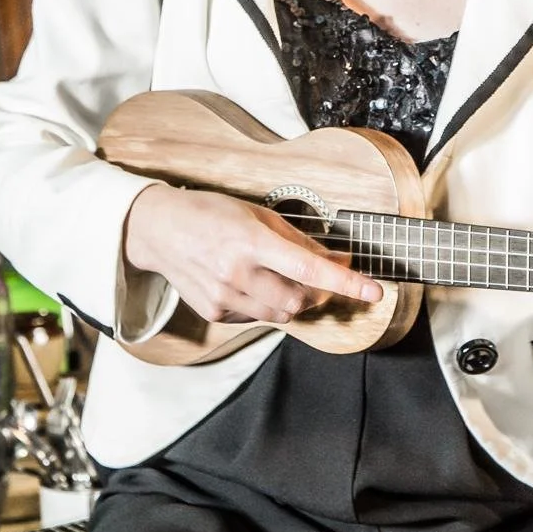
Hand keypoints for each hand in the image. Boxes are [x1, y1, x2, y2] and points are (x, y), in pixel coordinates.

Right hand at [125, 183, 383, 326]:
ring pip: (281, 314)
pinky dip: (264, 304)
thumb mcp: (256, 214)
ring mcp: (224, 296)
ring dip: (291, 300)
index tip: (374, 290)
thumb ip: (296, 240)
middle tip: (311, 275)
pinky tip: (248, 282)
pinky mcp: (215, 312)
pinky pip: (256, 318)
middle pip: (300, 300)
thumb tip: (335, 260)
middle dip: (315, 292)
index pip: (309, 268)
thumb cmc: (210, 213)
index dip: (346, 281)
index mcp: (251, 240)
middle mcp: (238, 272)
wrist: (159, 230)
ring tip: (274, 275)